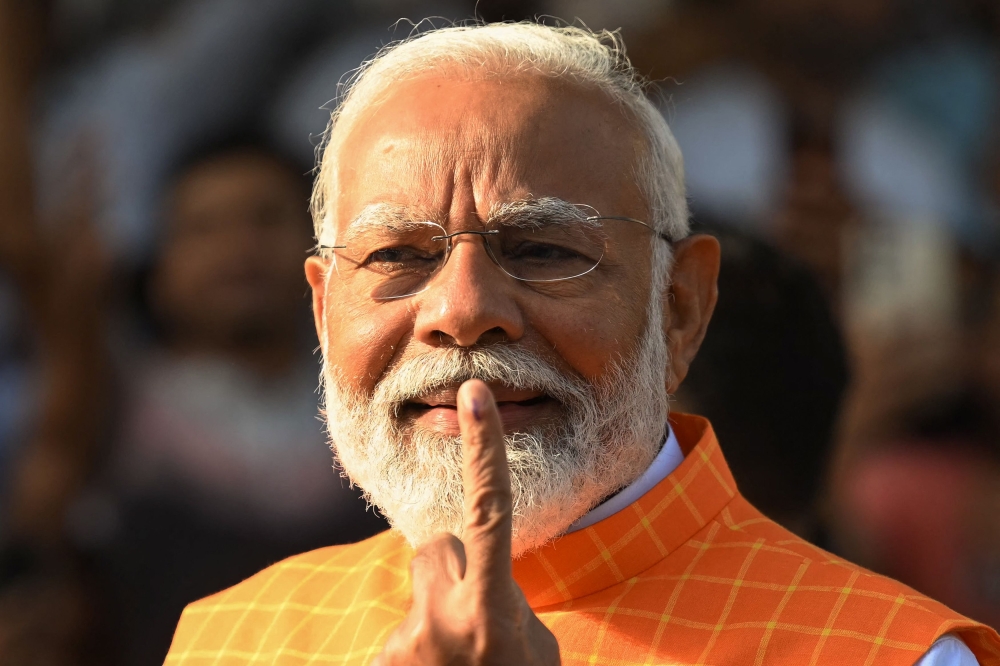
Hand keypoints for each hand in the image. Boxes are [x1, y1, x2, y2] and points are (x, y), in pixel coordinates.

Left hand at [374, 380, 560, 665]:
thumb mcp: (531, 645)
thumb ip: (497, 597)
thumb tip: (463, 569)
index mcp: (493, 612)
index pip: (488, 513)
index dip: (484, 450)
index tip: (474, 394)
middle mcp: (443, 624)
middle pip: (434, 546)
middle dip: (451, 568)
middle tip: (474, 625)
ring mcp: (405, 648)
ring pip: (417, 588)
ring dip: (434, 613)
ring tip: (457, 660)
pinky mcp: (380, 664)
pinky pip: (401, 630)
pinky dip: (418, 650)